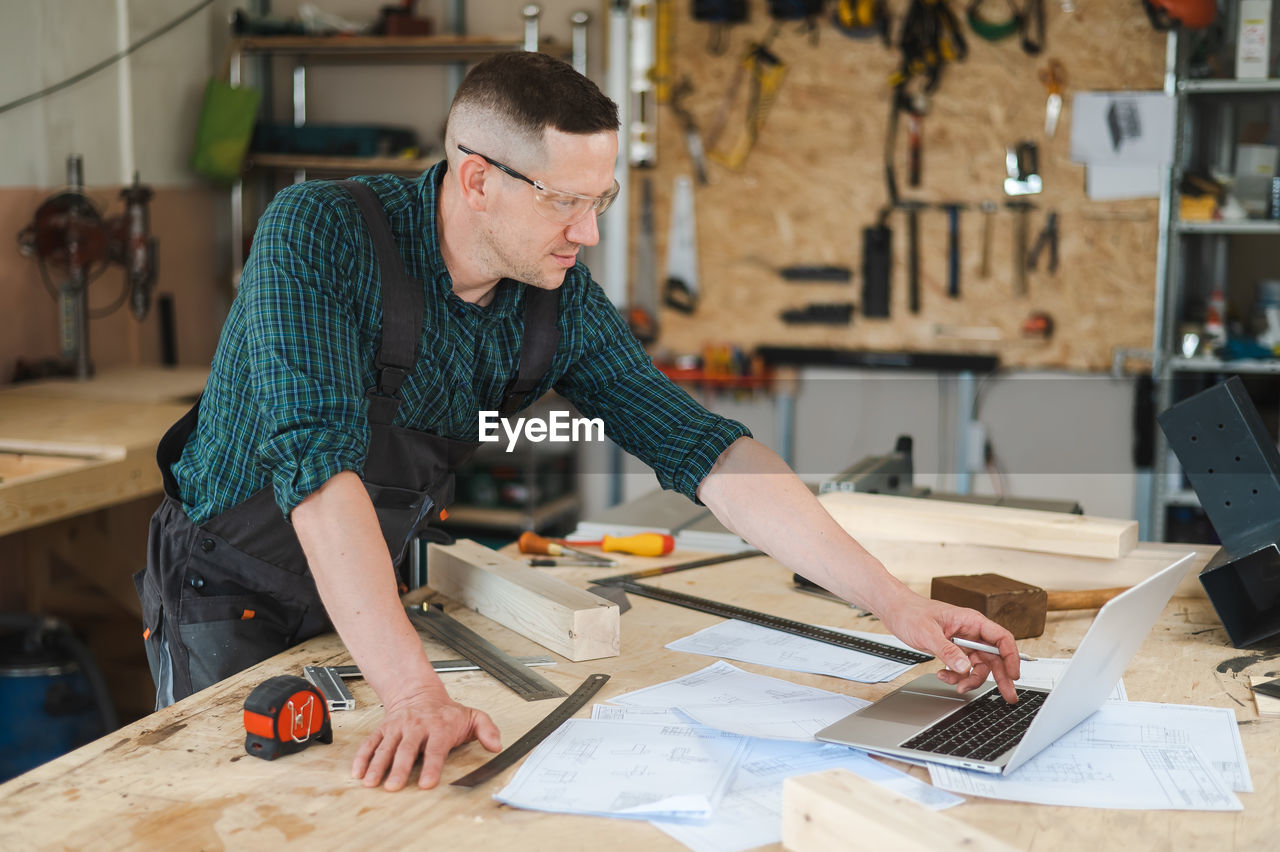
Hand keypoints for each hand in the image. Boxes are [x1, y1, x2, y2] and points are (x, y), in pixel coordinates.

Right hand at [352, 686, 500, 790]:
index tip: (426, 783)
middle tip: (393, 786)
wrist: (419, 691)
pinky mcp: (383, 729)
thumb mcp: (472, 716)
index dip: (431, 767)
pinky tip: (358, 772)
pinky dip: (362, 757)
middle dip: (399, 769)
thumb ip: (487, 729)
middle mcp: (416, 727)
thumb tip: (496, 745)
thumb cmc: (447, 712)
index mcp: (439, 727)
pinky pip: (370, 742)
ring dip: (377, 765)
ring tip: (371, 782)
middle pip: (407, 749)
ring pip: (386, 747)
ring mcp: (398, 728)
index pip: (436, 749)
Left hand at [877, 590, 1022, 702]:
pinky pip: (962, 668)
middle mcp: (971, 632)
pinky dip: (955, 675)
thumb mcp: (928, 632)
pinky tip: (943, 674)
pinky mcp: (953, 650)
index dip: (1011, 657)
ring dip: (970, 679)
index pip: (1001, 639)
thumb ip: (947, 651)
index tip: (1014, 675)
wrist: (895, 610)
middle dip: (1001, 677)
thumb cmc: (911, 612)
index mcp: (971, 621)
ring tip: (957, 685)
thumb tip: (964, 668)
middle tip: (1009, 696)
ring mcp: (963, 642)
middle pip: (994, 657)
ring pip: (978, 666)